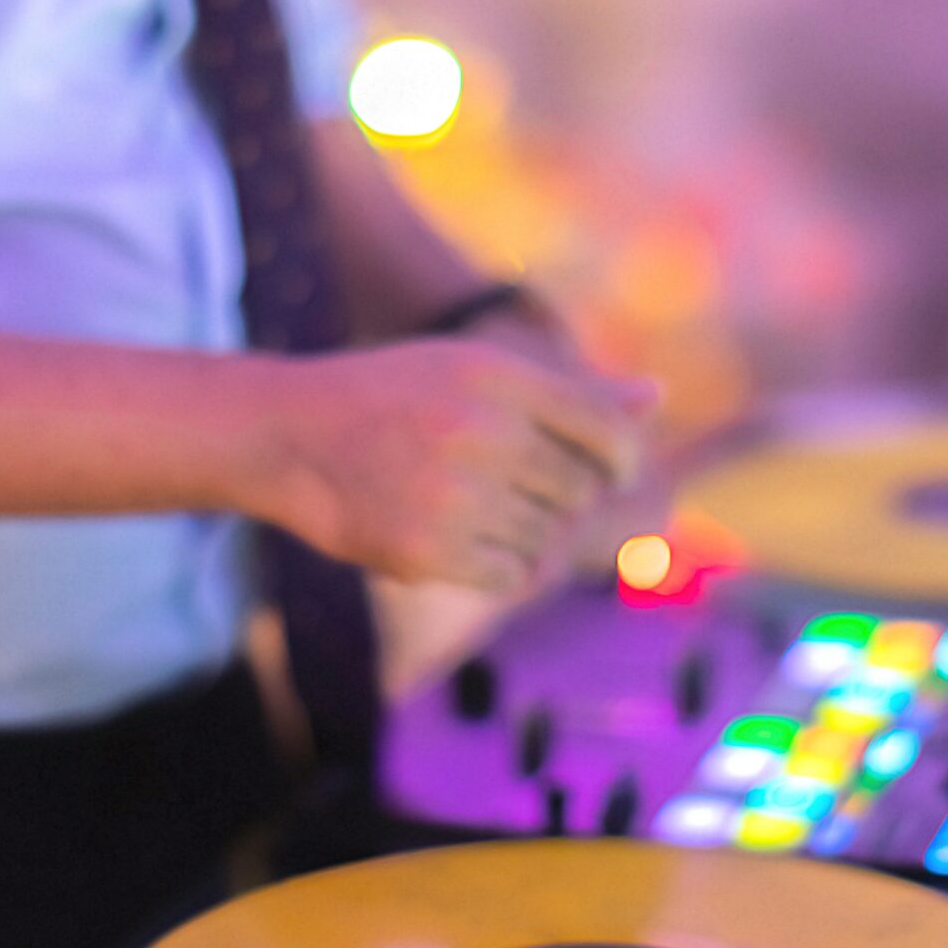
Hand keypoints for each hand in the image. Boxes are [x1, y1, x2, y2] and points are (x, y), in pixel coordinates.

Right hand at [259, 341, 657, 593]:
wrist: (289, 437)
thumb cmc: (397, 398)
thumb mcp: (476, 373)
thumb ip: (570, 393)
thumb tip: (659, 396)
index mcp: (496, 376)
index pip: (605, 432)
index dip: (623, 459)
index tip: (617, 471)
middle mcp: (479, 432)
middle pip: (575, 490)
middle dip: (556, 493)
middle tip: (508, 480)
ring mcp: (452, 495)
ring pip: (545, 536)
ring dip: (524, 531)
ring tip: (471, 504)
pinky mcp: (427, 552)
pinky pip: (510, 574)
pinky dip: (498, 563)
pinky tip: (460, 537)